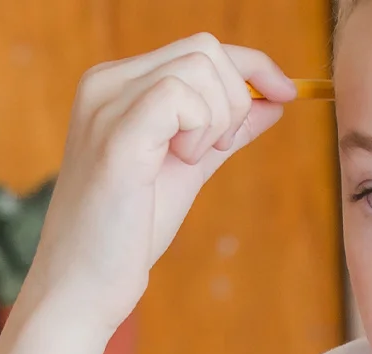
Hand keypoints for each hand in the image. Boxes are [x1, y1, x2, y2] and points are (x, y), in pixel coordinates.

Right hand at [25, 36, 295, 328]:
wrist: (84, 287)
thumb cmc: (127, 236)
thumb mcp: (186, 170)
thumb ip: (223, 133)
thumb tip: (272, 102)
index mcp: (117, 86)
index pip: (197, 49)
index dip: (251, 66)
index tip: (287, 94)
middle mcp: (106, 84)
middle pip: (204, 49)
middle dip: (236, 101)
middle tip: (219, 151)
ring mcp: (107, 104)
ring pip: (199, 67)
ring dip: (217, 121)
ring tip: (188, 162)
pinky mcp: (116, 135)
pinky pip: (181, 97)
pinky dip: (200, 131)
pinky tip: (179, 163)